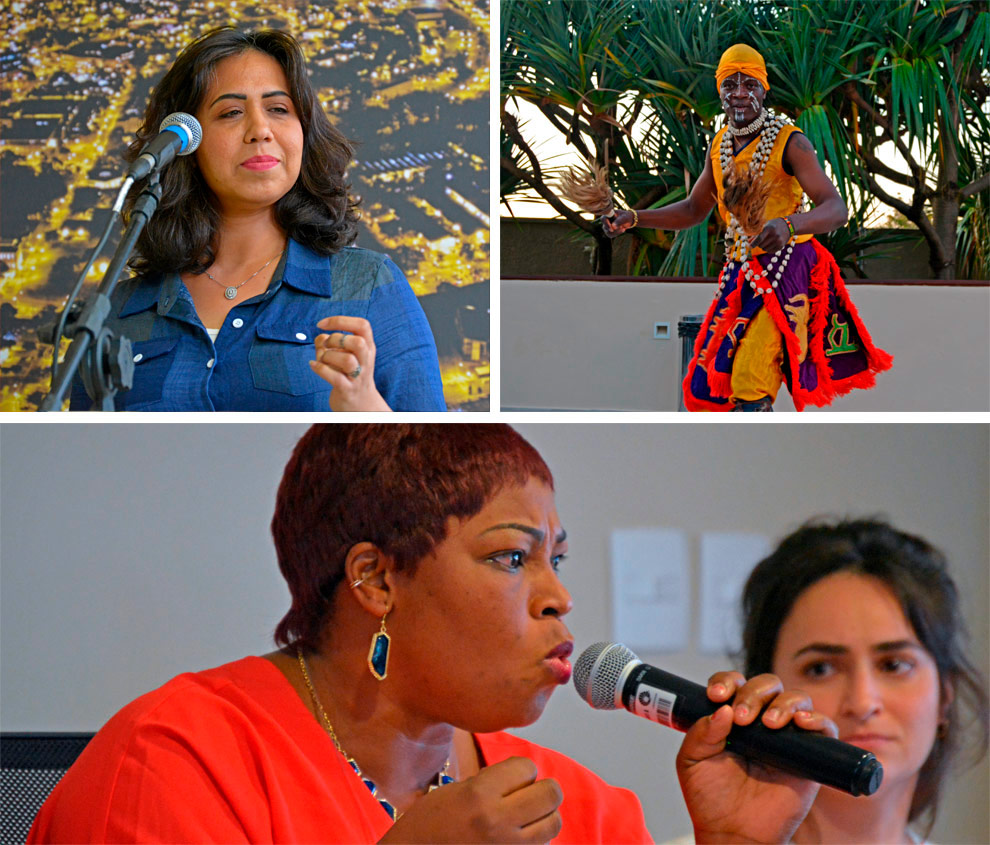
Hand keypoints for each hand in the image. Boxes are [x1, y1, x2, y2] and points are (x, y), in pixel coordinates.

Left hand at [311, 316, 390, 411]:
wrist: (361, 405)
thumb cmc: (348, 375)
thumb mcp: (343, 354)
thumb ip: (330, 343)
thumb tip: (320, 337)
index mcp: (368, 347)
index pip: (363, 325)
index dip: (340, 320)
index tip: (322, 324)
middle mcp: (366, 361)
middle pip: (358, 342)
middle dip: (335, 339)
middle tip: (326, 346)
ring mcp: (358, 377)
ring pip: (347, 360)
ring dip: (328, 356)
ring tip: (321, 359)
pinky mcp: (348, 390)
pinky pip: (335, 377)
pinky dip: (320, 369)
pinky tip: (313, 365)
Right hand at [380, 757, 562, 843]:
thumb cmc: (430, 823)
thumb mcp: (457, 789)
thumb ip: (493, 780)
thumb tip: (526, 776)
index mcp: (480, 795)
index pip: (527, 767)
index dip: (521, 769)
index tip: (512, 777)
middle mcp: (497, 822)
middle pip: (551, 794)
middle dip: (542, 789)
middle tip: (528, 793)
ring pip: (554, 823)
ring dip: (544, 816)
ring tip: (525, 816)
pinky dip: (537, 839)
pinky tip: (517, 837)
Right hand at [601, 209, 635, 238]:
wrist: (628, 220)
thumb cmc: (626, 216)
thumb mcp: (625, 217)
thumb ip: (619, 221)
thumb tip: (613, 227)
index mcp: (609, 214)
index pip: (603, 219)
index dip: (606, 224)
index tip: (612, 229)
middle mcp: (606, 220)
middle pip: (605, 227)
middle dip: (614, 230)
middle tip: (622, 227)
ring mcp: (606, 226)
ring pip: (608, 232)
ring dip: (616, 232)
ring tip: (623, 228)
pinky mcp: (608, 231)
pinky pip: (610, 235)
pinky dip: (616, 234)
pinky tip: (621, 230)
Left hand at [677, 672, 836, 843]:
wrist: (733, 833)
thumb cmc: (711, 798)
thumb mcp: (692, 761)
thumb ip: (701, 733)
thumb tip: (721, 709)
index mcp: (730, 716)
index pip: (734, 683)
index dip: (727, 681)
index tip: (717, 695)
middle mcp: (760, 720)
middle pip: (766, 685)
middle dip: (753, 694)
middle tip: (741, 716)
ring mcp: (786, 736)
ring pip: (796, 699)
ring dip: (783, 703)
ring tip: (768, 723)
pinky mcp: (810, 756)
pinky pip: (824, 728)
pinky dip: (816, 719)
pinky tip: (800, 723)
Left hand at [750, 218, 789, 252]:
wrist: (789, 225)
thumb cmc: (774, 225)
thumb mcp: (765, 226)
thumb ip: (756, 234)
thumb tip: (748, 242)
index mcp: (769, 228)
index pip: (759, 238)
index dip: (753, 243)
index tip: (749, 246)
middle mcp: (774, 235)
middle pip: (761, 245)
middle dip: (758, 243)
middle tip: (761, 239)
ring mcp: (778, 241)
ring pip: (764, 249)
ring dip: (763, 246)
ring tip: (767, 240)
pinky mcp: (781, 246)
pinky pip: (769, 251)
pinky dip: (768, 249)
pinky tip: (771, 243)